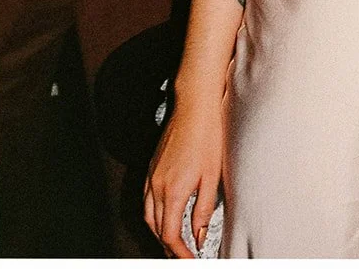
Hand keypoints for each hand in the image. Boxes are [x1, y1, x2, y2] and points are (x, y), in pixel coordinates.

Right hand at [143, 96, 223, 258]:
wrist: (194, 105)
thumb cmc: (206, 134)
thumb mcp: (212, 175)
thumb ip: (204, 209)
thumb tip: (199, 234)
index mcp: (173, 191)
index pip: (170, 235)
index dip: (180, 252)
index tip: (190, 258)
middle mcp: (156, 186)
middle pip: (156, 228)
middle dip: (168, 245)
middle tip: (183, 254)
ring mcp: (152, 176)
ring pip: (148, 216)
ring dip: (159, 231)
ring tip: (173, 241)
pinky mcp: (152, 167)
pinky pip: (147, 200)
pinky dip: (154, 214)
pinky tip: (164, 214)